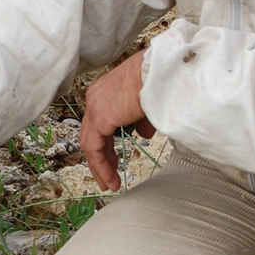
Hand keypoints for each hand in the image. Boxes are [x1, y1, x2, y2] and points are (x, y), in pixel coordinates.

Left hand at [80, 50, 155, 190]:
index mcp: (106, 91)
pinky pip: (94, 148)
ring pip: (90, 143)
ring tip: (109, 183)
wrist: (163, 71)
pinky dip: (101, 165)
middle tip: (107, 176)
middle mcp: (96, 97)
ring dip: (100, 166)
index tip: (113, 160)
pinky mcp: (99, 117)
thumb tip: (143, 133)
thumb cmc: (162, 79)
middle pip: (92, 134)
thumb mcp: (150, 103)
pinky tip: (110, 179)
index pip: (99, 123)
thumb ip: (142, 120)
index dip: (106, 144)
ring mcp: (95, 106)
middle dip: (101, 158)